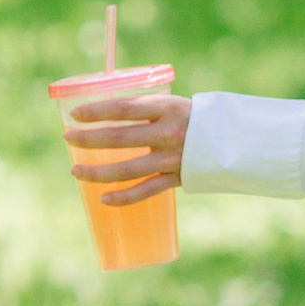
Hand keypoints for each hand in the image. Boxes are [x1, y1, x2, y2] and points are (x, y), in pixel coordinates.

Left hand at [62, 90, 192, 205]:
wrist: (237, 140)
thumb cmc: (196, 119)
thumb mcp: (174, 105)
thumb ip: (146, 111)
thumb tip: (106, 114)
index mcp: (167, 108)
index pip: (125, 108)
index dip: (97, 111)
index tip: (75, 114)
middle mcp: (168, 133)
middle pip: (120, 137)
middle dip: (88, 139)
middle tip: (68, 139)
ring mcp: (172, 158)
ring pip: (128, 169)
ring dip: (97, 172)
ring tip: (75, 172)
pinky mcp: (178, 179)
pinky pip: (146, 191)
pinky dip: (124, 197)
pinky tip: (103, 200)